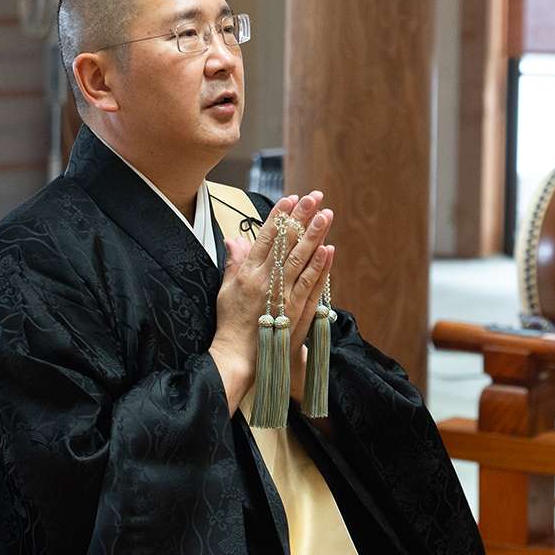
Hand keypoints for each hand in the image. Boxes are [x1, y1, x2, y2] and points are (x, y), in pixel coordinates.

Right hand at [209, 192, 334, 414]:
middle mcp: (265, 280)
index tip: (291, 198)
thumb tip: (235, 239)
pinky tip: (328, 249)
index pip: (266, 237)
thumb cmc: (230, 324)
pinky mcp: (295, 311)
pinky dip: (320, 266)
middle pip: (286, 242)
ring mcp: (282, 295)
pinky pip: (310, 284)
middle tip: (314, 197)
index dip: (280, 216)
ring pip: (301, 259)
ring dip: (314, 235)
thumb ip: (233, 262)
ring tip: (326, 215)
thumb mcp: (225, 289)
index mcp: (248, 273)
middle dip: (301, 217)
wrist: (238, 357)